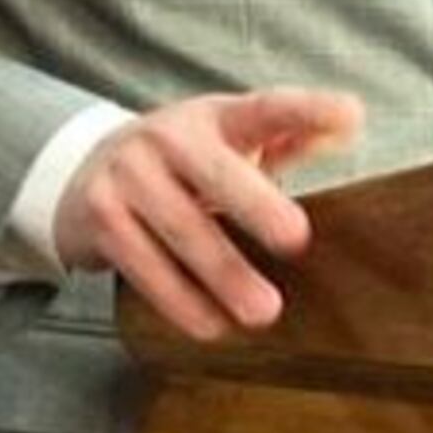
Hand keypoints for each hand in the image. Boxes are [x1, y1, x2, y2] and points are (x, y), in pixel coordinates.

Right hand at [53, 89, 363, 343]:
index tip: (348, 115)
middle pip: (217, 172)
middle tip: (296, 239)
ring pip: (182, 228)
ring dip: (223, 274)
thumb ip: (288, 135)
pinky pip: (144, 265)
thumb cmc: (180, 161)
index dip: (306, 109)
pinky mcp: (101, 219)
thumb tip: (350, 124)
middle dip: (256, 204)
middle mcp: (168, 138)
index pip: (266, 107)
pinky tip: (211, 325)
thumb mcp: (227, 138)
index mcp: (214, 116)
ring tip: (263, 311)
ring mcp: (129, 176)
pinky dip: (179, 300)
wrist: (82, 171)